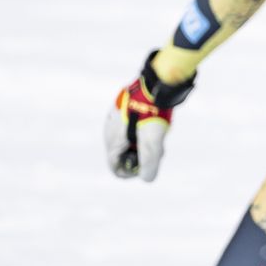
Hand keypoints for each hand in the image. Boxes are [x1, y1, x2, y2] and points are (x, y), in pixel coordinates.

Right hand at [104, 57, 193, 180]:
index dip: (130, 173)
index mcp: (112, 141)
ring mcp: (113, 118)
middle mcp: (108, 130)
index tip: (146, 167)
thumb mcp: (153, 143)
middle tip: (156, 149)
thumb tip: (147, 179)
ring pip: (126, 139)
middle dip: (138, 156)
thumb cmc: (152, 114)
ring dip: (140, 142)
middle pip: (122, 154)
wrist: (154, 85)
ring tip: (156, 134)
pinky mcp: (120, 108)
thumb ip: (149, 163)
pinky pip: (128, 126)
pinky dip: (140, 129)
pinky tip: (153, 122)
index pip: (115, 167)